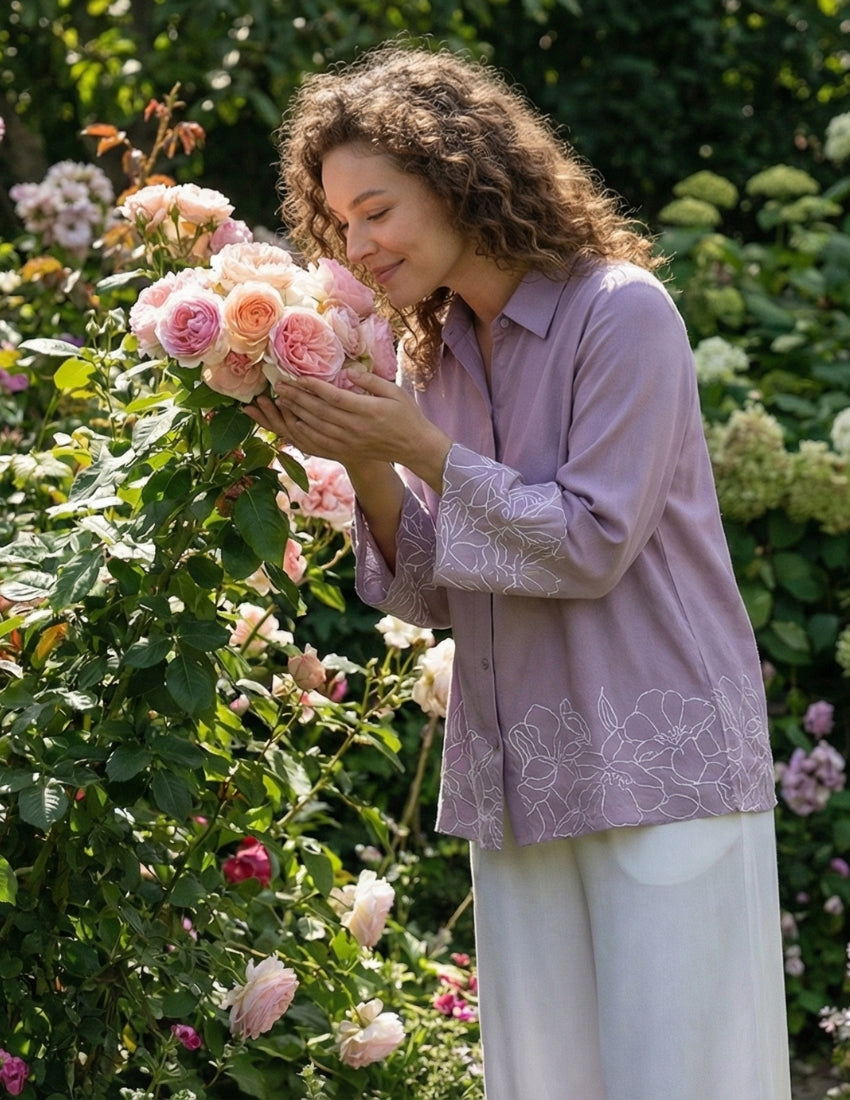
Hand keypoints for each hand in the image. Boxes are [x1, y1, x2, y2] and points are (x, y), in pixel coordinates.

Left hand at [246, 367, 450, 492]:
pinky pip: (318, 444)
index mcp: (367, 411)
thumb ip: (370, 381)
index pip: (334, 397)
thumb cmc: (407, 416)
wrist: (414, 448)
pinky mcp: (346, 451)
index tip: (298, 377)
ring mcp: (348, 442)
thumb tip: (348, 371)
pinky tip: (291, 424)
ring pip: (315, 428)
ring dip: (295, 415)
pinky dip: (302, 434)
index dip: (314, 387)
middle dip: (296, 398)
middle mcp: (354, 428)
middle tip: (279, 386)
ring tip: (279, 402)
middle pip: (318, 412)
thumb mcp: (395, 391)